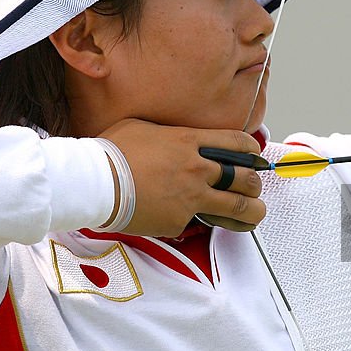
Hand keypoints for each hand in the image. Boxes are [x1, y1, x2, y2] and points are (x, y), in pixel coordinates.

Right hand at [98, 119, 264, 236]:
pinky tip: (181, 218)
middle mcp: (197, 169)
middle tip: (252, 188)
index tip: (254, 158)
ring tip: (254, 214)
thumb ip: (168, 133)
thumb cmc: (112, 152)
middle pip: (245, 178)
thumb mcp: (143, 127)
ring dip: (252, 212)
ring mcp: (191, 197)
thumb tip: (172, 136)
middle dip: (254, 185)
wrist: (95, 182)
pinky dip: (190, 222)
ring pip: (238, 207)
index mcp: (189, 141)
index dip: (252, 151)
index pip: (238, 144)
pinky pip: (194, 223)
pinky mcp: (179, 221)